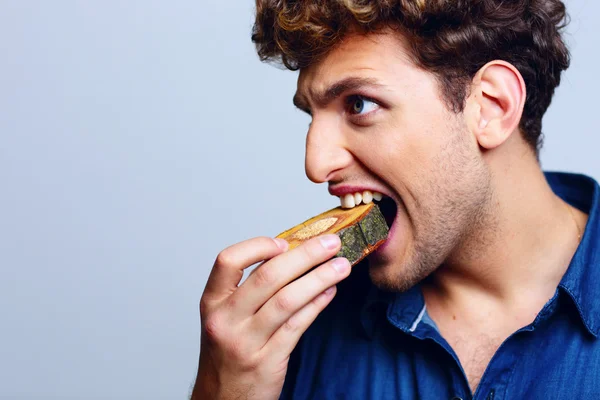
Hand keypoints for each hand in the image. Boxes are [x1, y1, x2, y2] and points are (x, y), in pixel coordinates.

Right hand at [192, 234, 350, 399]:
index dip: (258, 246)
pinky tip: (330, 292)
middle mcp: (225, 320)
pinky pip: (297, 326)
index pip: (228, 261)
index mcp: (212, 302)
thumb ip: (250, 289)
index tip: (285, 242)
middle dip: (305, 255)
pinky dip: (317, 305)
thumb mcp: (226, 318)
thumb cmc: (227, 354)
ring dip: (319, 278)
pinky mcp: (267, 360)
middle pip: (267, 277)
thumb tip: (290, 255)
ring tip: (341, 266)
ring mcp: (245, 342)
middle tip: (330, 243)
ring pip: (287, 300)